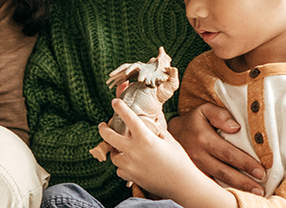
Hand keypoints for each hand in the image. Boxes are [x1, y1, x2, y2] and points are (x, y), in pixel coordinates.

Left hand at [99, 99, 232, 206]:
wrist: (182, 184)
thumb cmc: (179, 161)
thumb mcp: (169, 140)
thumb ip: (156, 130)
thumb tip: (150, 123)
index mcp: (145, 138)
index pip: (128, 118)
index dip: (120, 108)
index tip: (115, 102)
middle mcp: (134, 150)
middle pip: (109, 137)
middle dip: (103, 129)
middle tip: (103, 126)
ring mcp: (130, 165)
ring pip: (113, 156)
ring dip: (116, 151)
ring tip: (121, 148)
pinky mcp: (131, 177)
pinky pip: (120, 170)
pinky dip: (123, 166)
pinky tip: (130, 164)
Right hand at [168, 103, 266, 195]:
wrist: (171, 134)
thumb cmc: (193, 121)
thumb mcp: (204, 110)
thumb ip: (220, 115)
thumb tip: (236, 127)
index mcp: (204, 139)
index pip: (229, 153)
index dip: (245, 163)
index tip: (261, 171)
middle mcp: (199, 156)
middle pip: (225, 171)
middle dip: (244, 182)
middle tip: (260, 189)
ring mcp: (196, 168)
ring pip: (217, 181)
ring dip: (236, 188)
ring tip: (253, 194)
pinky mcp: (194, 175)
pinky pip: (210, 185)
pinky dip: (223, 191)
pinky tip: (235, 194)